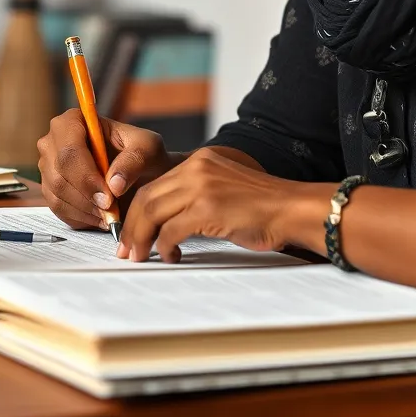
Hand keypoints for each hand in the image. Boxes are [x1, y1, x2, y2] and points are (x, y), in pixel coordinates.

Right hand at [37, 110, 181, 230]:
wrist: (140, 172)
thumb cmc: (142, 153)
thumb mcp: (149, 148)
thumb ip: (135, 159)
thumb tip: (114, 184)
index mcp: (73, 120)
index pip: (70, 150)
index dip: (86, 176)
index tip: (108, 197)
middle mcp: (53, 141)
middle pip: (59, 175)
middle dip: (87, 197)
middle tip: (111, 210)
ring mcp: (47, 167)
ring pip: (57, 195)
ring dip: (85, 210)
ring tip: (111, 214)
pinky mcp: (50, 189)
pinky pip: (58, 210)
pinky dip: (81, 218)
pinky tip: (101, 218)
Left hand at [118, 147, 322, 260]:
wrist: (289, 208)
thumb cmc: (261, 206)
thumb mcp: (223, 188)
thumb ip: (195, 194)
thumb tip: (166, 221)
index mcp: (200, 160)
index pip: (154, 184)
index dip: (136, 211)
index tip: (130, 231)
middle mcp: (197, 168)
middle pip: (147, 197)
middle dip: (132, 227)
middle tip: (126, 250)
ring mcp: (201, 187)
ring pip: (153, 213)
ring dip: (142, 239)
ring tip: (141, 255)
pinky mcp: (207, 209)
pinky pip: (171, 231)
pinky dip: (165, 248)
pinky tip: (172, 256)